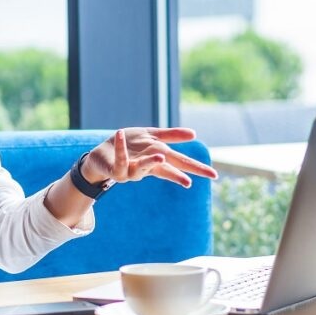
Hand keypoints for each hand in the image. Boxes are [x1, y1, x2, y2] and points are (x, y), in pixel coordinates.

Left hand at [81, 128, 216, 188]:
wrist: (102, 154)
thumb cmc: (128, 147)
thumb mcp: (151, 137)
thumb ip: (171, 136)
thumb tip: (194, 134)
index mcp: (158, 159)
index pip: (180, 164)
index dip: (196, 169)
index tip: (214, 174)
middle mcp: (147, 168)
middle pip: (166, 171)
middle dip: (180, 175)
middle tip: (192, 181)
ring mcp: (132, 171)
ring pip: (143, 169)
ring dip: (151, 162)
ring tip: (161, 156)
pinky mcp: (117, 170)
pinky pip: (120, 160)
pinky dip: (121, 147)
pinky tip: (121, 133)